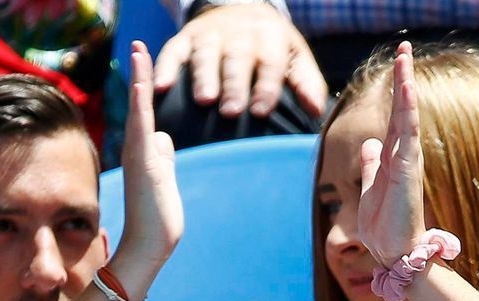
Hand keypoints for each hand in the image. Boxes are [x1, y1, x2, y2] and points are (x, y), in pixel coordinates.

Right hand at [112, 41, 182, 278]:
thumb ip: (162, 156)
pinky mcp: (144, 163)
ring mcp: (138, 155)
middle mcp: (136, 149)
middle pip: (139, 102)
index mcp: (142, 152)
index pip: (145, 110)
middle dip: (140, 70)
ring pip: (139, 108)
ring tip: (139, 49)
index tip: (142, 56)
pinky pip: (141, 126)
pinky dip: (141, 103)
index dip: (144, 83)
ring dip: (140, 78)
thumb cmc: (157, 219)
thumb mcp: (164, 179)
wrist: (149, 246)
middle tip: (137, 42)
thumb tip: (163, 138)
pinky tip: (142, 81)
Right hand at [153, 3, 327, 119]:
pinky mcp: (185, 38)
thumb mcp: (294, 58)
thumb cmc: (271, 48)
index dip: (266, 86)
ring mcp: (210, 34)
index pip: (270, 62)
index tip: (262, 111)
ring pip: (206, 54)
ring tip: (204, 100)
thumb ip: (307, 84)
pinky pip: (173, 51)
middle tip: (231, 111)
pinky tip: (161, 87)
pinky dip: (166, 68)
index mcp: (270, 37)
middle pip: (237, 58)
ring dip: (204, 77)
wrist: (239, 9)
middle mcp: (239, 33)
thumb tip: (317, 111)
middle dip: (234, 84)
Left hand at [356, 42, 425, 267]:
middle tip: (404, 46)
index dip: (396, 90)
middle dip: (403, 77)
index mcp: (394, 158)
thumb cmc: (385, 228)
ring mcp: (408, 162)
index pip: (396, 116)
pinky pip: (409, 135)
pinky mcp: (407, 172)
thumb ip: (371, 166)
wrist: (395, 254)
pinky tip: (408, 89)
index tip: (398, 63)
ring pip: (408, 115)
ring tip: (405, 56)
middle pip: (404, 108)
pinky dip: (409, 111)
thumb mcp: (369, 189)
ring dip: (406, 85)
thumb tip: (370, 145)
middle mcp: (404, 155)